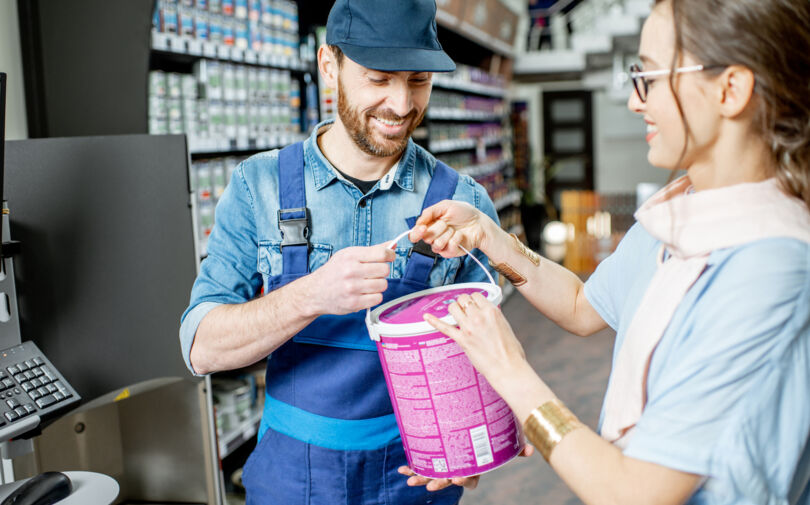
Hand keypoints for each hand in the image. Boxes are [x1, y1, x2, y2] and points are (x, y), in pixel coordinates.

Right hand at [307, 243, 394, 315]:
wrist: (315, 292)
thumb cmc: (333, 272)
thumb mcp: (348, 255)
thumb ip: (371, 250)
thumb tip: (392, 245)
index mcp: (351, 256)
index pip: (381, 254)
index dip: (390, 255)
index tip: (389, 257)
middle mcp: (351, 271)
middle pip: (384, 270)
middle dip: (382, 272)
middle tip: (374, 273)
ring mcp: (352, 288)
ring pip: (383, 285)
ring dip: (378, 285)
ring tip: (367, 284)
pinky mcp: (354, 303)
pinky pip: (377, 298)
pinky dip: (374, 297)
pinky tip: (365, 294)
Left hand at [396, 445, 534, 490]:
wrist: (471, 428)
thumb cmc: (490, 437)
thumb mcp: (502, 440)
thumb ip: (516, 446)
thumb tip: (533, 450)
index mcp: (475, 468)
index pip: (471, 478)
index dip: (466, 479)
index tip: (460, 478)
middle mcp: (459, 469)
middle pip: (449, 479)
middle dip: (440, 482)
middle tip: (433, 485)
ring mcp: (446, 465)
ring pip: (433, 475)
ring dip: (421, 478)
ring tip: (411, 480)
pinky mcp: (435, 458)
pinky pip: (423, 466)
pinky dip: (412, 468)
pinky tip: (402, 469)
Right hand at [408, 201, 491, 257]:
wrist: (479, 222)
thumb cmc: (463, 213)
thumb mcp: (445, 206)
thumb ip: (429, 212)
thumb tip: (419, 222)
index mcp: (429, 226)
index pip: (414, 234)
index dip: (416, 233)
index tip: (422, 228)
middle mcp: (433, 237)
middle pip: (425, 238)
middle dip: (438, 228)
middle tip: (447, 223)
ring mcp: (441, 246)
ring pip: (436, 245)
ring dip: (447, 234)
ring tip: (454, 229)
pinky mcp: (450, 252)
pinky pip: (448, 248)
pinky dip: (456, 239)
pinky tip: (460, 235)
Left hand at [424, 292, 526, 388]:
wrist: (508, 369)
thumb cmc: (511, 352)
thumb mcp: (506, 327)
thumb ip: (494, 318)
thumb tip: (488, 315)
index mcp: (492, 312)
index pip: (477, 295)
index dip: (473, 299)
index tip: (473, 304)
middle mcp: (479, 316)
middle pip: (463, 299)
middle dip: (463, 303)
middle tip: (464, 310)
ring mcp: (469, 328)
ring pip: (453, 308)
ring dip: (453, 309)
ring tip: (456, 315)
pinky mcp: (462, 340)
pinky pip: (444, 327)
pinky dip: (434, 321)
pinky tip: (427, 317)